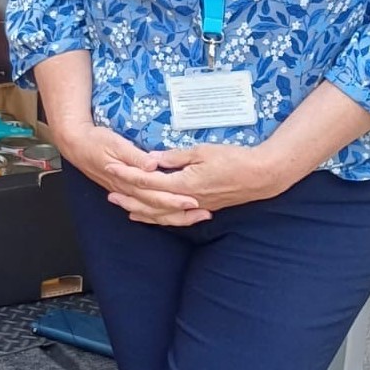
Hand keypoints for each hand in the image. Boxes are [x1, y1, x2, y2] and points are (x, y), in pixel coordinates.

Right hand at [54, 123, 212, 226]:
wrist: (76, 145)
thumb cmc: (96, 141)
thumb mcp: (115, 143)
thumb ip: (134, 156)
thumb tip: (151, 165)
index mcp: (127, 179)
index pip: (155, 194)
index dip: (175, 199)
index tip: (194, 201)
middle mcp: (128, 191)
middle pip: (157, 208)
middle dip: (181, 212)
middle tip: (204, 213)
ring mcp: (126, 193)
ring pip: (152, 213)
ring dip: (174, 216)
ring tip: (195, 217)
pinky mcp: (125, 192)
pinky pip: (144, 210)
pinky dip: (158, 216)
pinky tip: (169, 217)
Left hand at [103, 141, 281, 222]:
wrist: (260, 176)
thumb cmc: (233, 159)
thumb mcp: (201, 152)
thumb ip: (174, 157)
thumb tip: (152, 159)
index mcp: (183, 184)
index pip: (148, 180)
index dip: (128, 174)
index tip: (111, 167)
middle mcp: (185, 200)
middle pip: (150, 202)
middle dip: (128, 198)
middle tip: (108, 194)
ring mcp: (193, 206)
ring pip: (161, 214)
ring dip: (140, 211)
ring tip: (122, 207)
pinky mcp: (201, 208)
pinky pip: (173, 217)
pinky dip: (158, 217)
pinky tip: (147, 216)